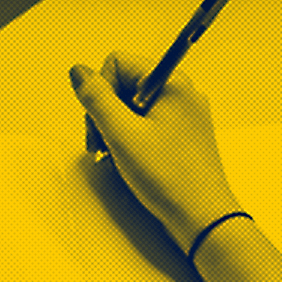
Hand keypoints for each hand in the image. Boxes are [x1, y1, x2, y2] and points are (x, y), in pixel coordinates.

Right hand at [69, 52, 241, 253]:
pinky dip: (131, 140)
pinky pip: (147, 125)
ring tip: (115, 156)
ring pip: (134, 107)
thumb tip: (79, 72)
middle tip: (102, 143)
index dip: (100, 90)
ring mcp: (183, 116)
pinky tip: (129, 162)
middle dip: (105, 112)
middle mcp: (181, 94)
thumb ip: (96, 98)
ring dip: (116, 129)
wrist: (202, 218)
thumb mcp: (122, 134)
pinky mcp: (182, 136)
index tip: (100, 120)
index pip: (118, 63)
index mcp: (171, 83)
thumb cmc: (170, 178)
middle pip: (125, 84)